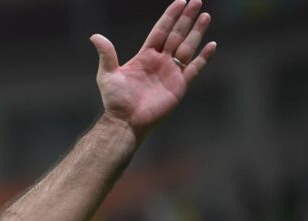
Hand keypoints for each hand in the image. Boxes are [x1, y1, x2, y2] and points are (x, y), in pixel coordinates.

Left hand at [91, 0, 216, 138]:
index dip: (170, 16)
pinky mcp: (179, 85)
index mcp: (145, 56)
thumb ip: (106, 54)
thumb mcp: (108, 75)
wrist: (126, 121)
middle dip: (186, 18)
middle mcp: (160, 61)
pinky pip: (194, 68)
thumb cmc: (115, 100)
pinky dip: (203, 57)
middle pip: (176, 34)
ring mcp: (171, 72)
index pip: (160, 31)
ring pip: (187, 47)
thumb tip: (95, 36)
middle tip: (197, 1)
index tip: (180, 1)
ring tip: (206, 16)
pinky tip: (212, 45)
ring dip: (197, 32)